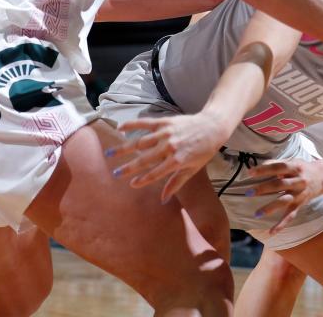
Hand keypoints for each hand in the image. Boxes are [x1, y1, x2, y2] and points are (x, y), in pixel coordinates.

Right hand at [109, 112, 229, 202]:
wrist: (212, 127)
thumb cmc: (203, 151)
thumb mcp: (192, 170)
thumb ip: (175, 183)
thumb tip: (163, 200)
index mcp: (176, 161)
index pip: (155, 173)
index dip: (142, 179)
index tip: (131, 184)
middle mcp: (169, 147)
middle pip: (143, 159)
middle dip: (128, 167)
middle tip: (114, 174)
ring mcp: (165, 134)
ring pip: (140, 142)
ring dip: (123, 148)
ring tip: (110, 154)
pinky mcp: (164, 122)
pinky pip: (144, 123)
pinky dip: (131, 125)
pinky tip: (119, 128)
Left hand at [245, 159, 322, 233]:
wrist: (322, 177)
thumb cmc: (302, 168)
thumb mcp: (292, 161)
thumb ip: (276, 163)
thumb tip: (259, 166)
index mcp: (295, 167)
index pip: (278, 167)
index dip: (264, 169)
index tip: (250, 173)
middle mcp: (298, 181)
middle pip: (279, 184)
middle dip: (263, 189)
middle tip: (248, 192)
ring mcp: (299, 194)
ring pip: (284, 201)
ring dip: (270, 208)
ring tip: (257, 214)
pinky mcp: (300, 204)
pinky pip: (290, 216)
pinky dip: (281, 225)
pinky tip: (271, 232)